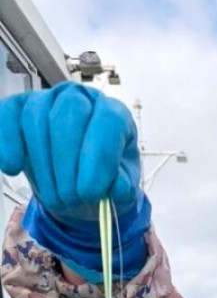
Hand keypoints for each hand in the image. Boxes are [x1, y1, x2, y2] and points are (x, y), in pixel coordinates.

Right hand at [0, 84, 139, 220]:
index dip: (99, 158)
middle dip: (67, 163)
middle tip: (72, 198)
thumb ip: (124, 186)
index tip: (92, 191)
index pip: (109, 122)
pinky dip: (7, 143)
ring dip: (42, 164)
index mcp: (114, 114)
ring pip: (36, 119)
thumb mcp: (122, 188)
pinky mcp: (17, 108)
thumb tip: (118, 187)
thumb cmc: (101, 179)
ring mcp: (46, 100)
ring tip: (55, 197)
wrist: (77, 185)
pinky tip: (12, 168)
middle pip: (68, 116)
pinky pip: (6, 116)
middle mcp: (81, 99)